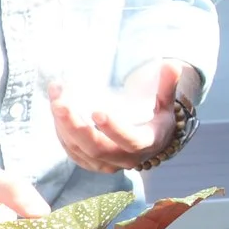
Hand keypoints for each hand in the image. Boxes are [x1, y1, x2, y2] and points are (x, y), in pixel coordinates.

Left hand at [49, 59, 190, 170]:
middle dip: (75, 127)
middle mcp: (125, 159)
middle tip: (61, 104)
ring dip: (63, 126)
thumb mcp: (166, 105)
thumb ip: (167, 86)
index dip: (113, 128)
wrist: (150, 147)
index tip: (97, 111)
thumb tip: (172, 64)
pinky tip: (57, 112)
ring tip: (56, 99)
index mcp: (145, 144)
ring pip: (79, 149)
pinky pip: (71, 151)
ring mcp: (106, 164)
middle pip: (95, 148)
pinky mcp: (91, 164)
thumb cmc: (157, 121)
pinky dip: (61, 133)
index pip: (129, 140)